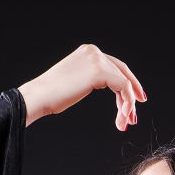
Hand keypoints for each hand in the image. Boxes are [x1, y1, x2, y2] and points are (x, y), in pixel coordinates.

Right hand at [17, 43, 146, 129]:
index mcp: (88, 52)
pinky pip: (123, 87)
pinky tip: (123, 117)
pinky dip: (126, 103)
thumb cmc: (52, 95)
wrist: (39, 96)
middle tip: (134, 115)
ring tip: (125, 123)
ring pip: (124, 82)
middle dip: (132, 95)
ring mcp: (97, 59)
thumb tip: (106, 88)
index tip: (135, 99)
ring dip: (127, 105)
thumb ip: (91, 80)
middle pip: (123, 73)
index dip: (128, 83)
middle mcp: (94, 51)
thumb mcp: (76, 82)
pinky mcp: (100, 71)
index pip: (115, 66)